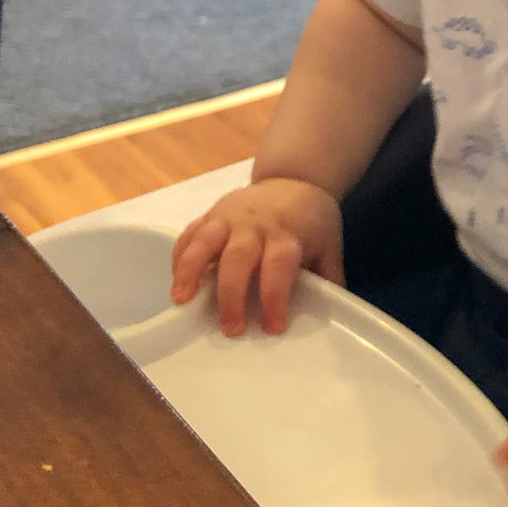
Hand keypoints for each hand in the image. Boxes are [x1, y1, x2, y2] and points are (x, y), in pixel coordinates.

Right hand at [170, 177, 343, 335]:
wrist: (294, 177)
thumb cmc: (312, 219)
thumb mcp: (330, 245)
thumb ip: (328, 279)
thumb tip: (331, 322)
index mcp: (287, 232)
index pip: (279, 265)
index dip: (274, 296)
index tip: (273, 327)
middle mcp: (255, 224)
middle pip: (238, 258)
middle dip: (231, 295)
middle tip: (231, 329)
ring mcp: (228, 216)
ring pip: (204, 242)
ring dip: (190, 272)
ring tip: (182, 302)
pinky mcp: (210, 214)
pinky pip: (189, 234)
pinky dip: (179, 258)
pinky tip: (176, 283)